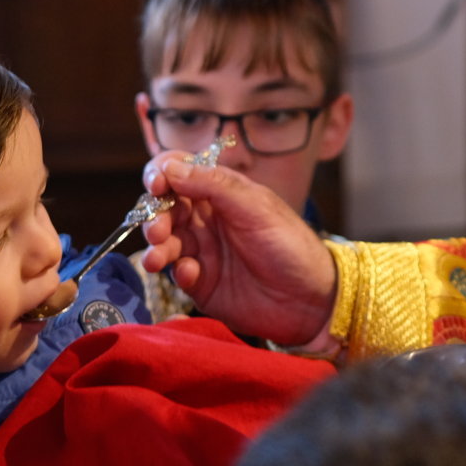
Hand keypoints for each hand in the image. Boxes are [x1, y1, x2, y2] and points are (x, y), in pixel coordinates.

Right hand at [138, 152, 337, 346]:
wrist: (310, 299)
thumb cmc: (290, 244)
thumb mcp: (255, 206)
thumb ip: (213, 184)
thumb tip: (171, 167)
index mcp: (220, 192)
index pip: (179, 172)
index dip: (161, 174)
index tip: (156, 184)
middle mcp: (206, 219)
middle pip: (163, 208)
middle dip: (154, 217)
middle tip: (158, 231)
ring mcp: (203, 251)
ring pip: (164, 242)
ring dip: (157, 247)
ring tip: (159, 257)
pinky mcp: (201, 284)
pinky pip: (177, 273)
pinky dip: (179, 272)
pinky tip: (192, 274)